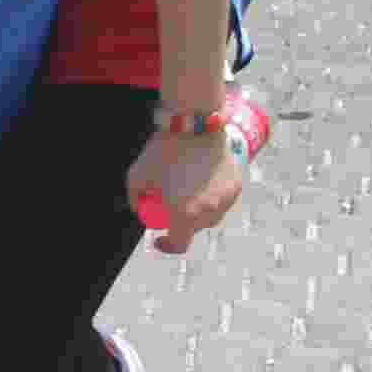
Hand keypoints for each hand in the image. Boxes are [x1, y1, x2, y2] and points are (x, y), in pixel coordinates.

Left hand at [126, 127, 243, 256]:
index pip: (179, 244)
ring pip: (212, 216)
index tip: (158, 239)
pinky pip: (223, 201)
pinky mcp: (237, 186)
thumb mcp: (136, 176)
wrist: (194, 125)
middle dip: (182, 224)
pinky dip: (212, 198)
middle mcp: (209, 211)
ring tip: (186, 192)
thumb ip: (135, 199)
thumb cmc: (162, 151)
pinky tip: (201, 182)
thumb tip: (140, 211)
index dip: (167, 245)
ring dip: (199, 212)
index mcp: (185, 214)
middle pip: (195, 229)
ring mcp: (226, 199)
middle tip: (170, 209)